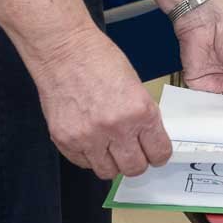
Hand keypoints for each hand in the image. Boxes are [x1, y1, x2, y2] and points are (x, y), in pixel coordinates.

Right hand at [30, 27, 170, 178]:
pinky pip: (83, 163)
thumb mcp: (135, 86)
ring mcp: (89, 137)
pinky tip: (90, 139)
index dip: (158, 154)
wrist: (64, 50)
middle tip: (132, 152)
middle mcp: (116, 128)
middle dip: (136, 162)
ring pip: (107, 171)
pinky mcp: (65, 140)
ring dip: (111, 162)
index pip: (159, 152)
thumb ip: (143, 115)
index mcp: (140, 111)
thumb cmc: (98, 59)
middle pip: (134, 168)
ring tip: (108, 146)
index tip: (155, 153)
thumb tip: (148, 139)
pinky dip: (88, 156)